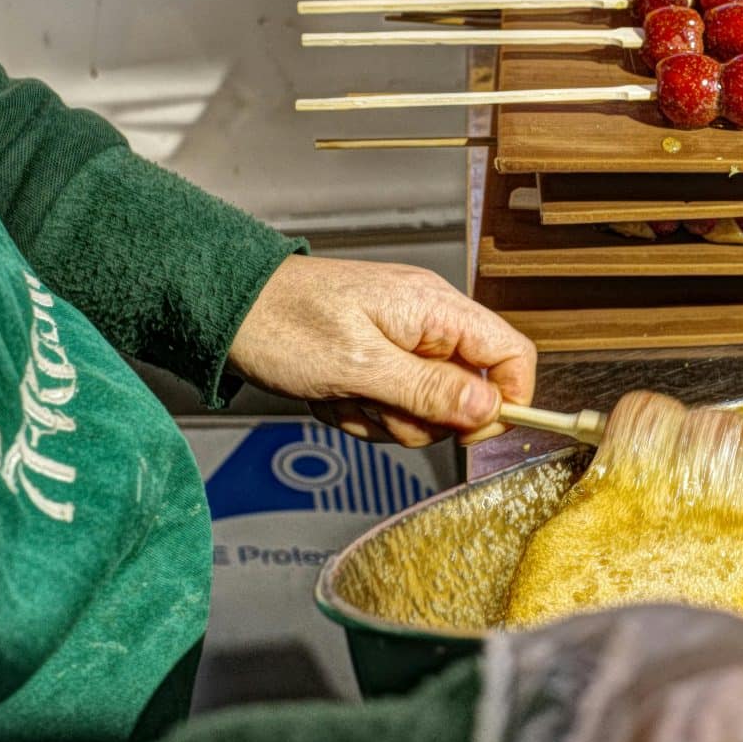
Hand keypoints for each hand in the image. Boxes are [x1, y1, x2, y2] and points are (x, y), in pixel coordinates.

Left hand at [225, 255, 535, 445]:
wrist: (230, 310)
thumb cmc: (285, 324)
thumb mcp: (359, 367)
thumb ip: (429, 389)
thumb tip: (490, 409)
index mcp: (436, 310)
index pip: (512, 353)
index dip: (505, 399)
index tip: (467, 431)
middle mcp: (430, 323)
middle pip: (468, 393)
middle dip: (420, 416)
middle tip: (374, 402)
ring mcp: (405, 342)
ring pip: (427, 408)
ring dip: (383, 416)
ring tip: (343, 393)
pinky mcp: (381, 359)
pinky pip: (394, 405)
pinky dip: (362, 410)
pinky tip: (332, 394)